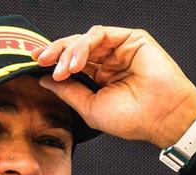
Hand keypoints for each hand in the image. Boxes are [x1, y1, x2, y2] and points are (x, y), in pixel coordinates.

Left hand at [32, 26, 195, 147]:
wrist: (162, 118)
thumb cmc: (132, 119)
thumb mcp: (90, 108)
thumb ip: (68, 92)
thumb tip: (45, 80)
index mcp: (99, 77)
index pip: (71, 63)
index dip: (52, 61)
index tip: (33, 64)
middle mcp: (108, 61)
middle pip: (74, 48)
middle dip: (55, 52)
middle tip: (40, 60)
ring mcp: (120, 48)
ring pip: (84, 39)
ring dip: (69, 52)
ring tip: (63, 69)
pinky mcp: (131, 39)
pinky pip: (100, 34)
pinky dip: (84, 45)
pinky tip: (77, 63)